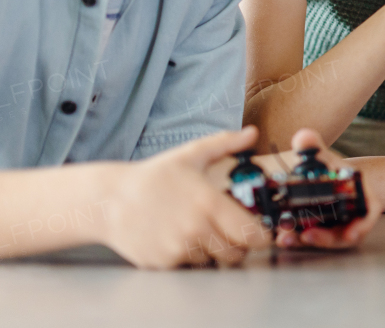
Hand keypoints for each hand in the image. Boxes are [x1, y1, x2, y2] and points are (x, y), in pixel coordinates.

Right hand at [97, 126, 272, 268]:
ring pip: (212, 262)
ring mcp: (177, 250)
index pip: (250, 234)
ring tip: (203, 233)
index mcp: (209, 204)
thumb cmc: (153, 177)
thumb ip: (226, 143)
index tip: (261, 233)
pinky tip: (181, 239)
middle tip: (233, 234)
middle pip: (235, 255)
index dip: (260, 236)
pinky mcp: (162, 264)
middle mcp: (195, 230)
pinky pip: (189, 267)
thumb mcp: (191, 154)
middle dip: (239, 246)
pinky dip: (191, 258)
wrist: (109, 201)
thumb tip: (253, 132)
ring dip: (214, 252)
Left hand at [271, 128, 382, 249]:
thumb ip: (311, 147)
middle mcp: (351, 212)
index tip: (351, 234)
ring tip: (288, 238)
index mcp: (359, 193)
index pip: (370, 210)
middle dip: (327, 238)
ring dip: (309, 241)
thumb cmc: (324, 167)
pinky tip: (283, 238)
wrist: (310, 177)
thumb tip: (304, 136)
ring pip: (327, 240)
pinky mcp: (318, 233)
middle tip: (307, 236)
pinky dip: (298, 241)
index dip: (363, 225)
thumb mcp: (318, 156)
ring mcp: (336, 225)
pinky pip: (312, 241)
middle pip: (347, 232)